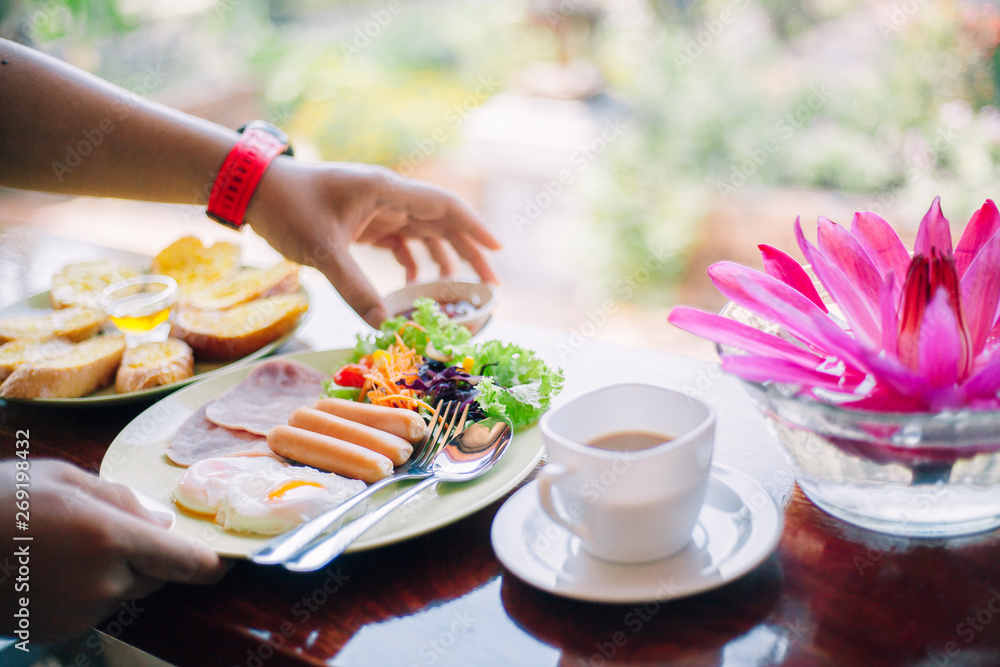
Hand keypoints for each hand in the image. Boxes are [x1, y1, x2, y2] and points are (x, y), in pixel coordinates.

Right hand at [0, 459, 227, 641]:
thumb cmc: (2, 501)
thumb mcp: (65, 480)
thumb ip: (122, 501)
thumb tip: (160, 523)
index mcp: (110, 538)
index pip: (188, 563)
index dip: (213, 563)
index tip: (228, 560)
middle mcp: (101, 584)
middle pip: (157, 576)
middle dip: (147, 556)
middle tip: (107, 531)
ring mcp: (77, 615)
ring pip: (123, 593)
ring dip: (112, 574)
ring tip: (64, 546)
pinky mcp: (55, 633)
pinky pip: (91, 610)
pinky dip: (84, 592)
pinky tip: (48, 568)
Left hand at [246, 159, 501, 327]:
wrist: (253, 188)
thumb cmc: (287, 207)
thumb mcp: (322, 249)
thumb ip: (354, 287)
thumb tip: (384, 324)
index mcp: (386, 190)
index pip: (444, 207)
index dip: (475, 229)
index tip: (499, 252)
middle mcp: (388, 196)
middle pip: (442, 222)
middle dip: (468, 251)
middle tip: (490, 284)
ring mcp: (376, 207)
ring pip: (423, 231)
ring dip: (443, 257)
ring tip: (459, 288)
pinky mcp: (362, 220)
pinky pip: (399, 239)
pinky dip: (412, 260)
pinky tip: (413, 283)